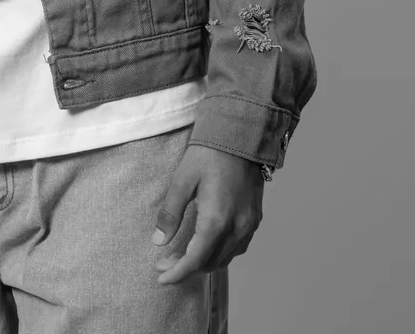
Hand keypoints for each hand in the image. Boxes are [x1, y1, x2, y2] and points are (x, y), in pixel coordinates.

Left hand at [153, 145, 263, 284]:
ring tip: (182, 255)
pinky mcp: (255, 218)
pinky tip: (207, 244)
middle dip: (186, 268)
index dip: (177, 273)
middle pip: (210, 263)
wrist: (241, 135)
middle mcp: (236, 228)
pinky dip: (220, 252)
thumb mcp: (182, 179)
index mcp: (216, 220)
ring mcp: (249, 225)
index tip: (160, 278)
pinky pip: (237, 247)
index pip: (195, 260)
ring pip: (225, 258)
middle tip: (164, 262)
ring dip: (203, 262)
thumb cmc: (209, 153)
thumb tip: (159, 240)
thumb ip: (170, 212)